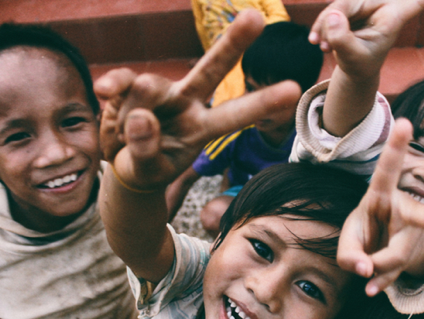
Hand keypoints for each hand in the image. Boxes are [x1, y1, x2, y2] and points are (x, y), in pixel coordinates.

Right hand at [94, 9, 300, 190]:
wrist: (124, 163)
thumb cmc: (146, 167)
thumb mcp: (148, 169)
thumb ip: (146, 149)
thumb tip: (142, 114)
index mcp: (203, 128)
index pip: (234, 114)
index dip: (261, 102)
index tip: (293, 89)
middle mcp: (187, 103)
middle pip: (211, 70)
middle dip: (231, 45)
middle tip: (255, 17)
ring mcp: (161, 92)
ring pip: (151, 84)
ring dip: (135, 108)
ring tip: (125, 132)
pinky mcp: (132, 86)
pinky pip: (124, 80)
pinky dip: (114, 85)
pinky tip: (104, 92)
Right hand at [309, 0, 423, 79]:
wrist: (356, 68)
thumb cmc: (361, 65)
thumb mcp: (353, 59)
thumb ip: (343, 39)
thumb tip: (331, 15)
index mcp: (394, 15)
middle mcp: (382, 4)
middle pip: (353, 0)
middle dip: (333, 19)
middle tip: (322, 44)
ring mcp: (365, 4)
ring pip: (339, 3)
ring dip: (324, 25)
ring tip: (322, 46)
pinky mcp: (351, 6)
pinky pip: (332, 9)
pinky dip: (322, 25)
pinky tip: (319, 42)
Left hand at [337, 118, 423, 295]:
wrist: (378, 249)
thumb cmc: (363, 233)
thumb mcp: (348, 239)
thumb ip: (348, 254)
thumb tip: (365, 272)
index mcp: (380, 195)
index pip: (387, 171)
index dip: (396, 148)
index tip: (404, 123)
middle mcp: (402, 210)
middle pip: (416, 216)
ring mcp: (411, 233)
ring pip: (400, 254)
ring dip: (377, 269)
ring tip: (364, 274)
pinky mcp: (412, 254)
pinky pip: (397, 272)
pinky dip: (381, 282)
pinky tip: (371, 289)